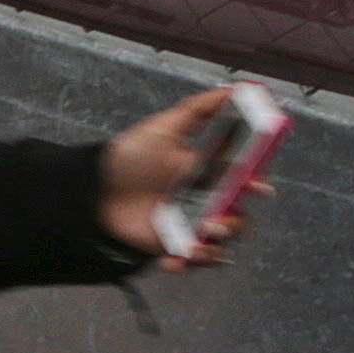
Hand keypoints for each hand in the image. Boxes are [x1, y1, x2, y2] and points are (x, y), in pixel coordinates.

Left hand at [97, 89, 242, 261]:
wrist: (97, 188)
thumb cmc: (132, 155)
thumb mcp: (165, 128)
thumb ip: (200, 110)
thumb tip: (232, 90)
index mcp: (210, 174)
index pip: (244, 181)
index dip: (255, 184)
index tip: (256, 185)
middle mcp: (207, 201)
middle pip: (238, 217)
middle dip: (236, 222)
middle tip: (219, 219)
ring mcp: (192, 226)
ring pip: (222, 244)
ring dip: (216, 245)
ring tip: (198, 239)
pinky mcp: (176, 246)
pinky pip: (193, 262)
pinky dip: (188, 262)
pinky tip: (175, 256)